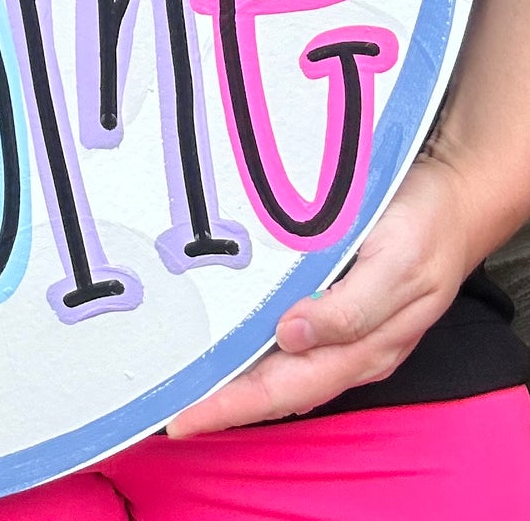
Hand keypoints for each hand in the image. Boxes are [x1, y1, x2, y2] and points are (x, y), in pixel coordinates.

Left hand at [166, 155, 476, 435]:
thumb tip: (294, 336)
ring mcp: (337, 329)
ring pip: (274, 365)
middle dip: (219, 400)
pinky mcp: (330, 301)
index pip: (284, 388)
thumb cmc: (426, 229)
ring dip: (230, 374)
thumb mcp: (399, 264)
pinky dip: (248, 342)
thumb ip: (352, 308)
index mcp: (361, 348)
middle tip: (165, 406)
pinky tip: (219, 332)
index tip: (185, 417)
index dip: (232, 405)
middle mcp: (344, 348)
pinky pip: (282, 335)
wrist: (452, 201)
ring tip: (180, 376)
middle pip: (272, 386)